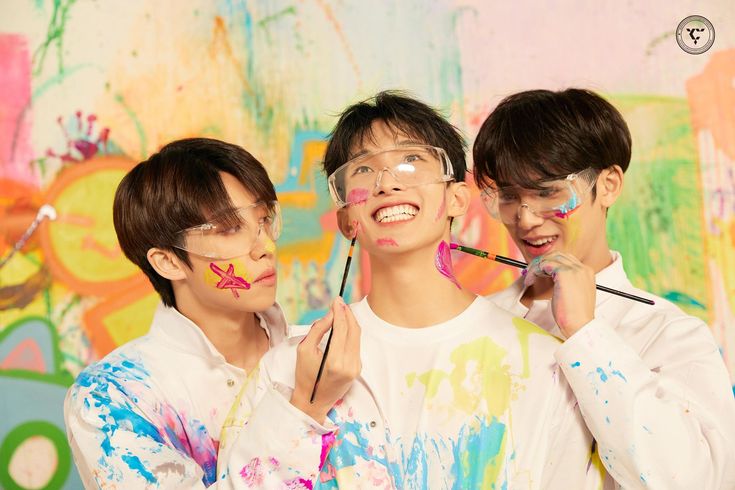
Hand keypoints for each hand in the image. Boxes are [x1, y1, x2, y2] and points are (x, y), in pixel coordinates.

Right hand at [290, 297, 361, 423]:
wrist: (313, 402)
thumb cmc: (305, 376)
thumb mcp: (304, 350)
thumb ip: (318, 329)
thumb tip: (331, 314)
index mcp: (335, 362)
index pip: (342, 329)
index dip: (340, 312)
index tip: (336, 300)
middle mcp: (349, 365)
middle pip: (353, 330)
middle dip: (347, 314)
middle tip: (339, 303)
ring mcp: (356, 368)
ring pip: (357, 337)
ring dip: (351, 322)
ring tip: (341, 311)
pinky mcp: (358, 369)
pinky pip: (356, 345)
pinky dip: (351, 333)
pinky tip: (344, 326)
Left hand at [524, 252, 595, 337]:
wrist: (579, 326)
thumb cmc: (572, 316)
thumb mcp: (569, 294)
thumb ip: (563, 282)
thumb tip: (546, 273)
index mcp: (586, 272)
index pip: (564, 259)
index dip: (547, 263)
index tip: (536, 272)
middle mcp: (582, 268)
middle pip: (557, 255)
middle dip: (541, 262)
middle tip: (529, 273)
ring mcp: (575, 270)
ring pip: (549, 258)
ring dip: (535, 266)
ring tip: (528, 278)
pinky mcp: (565, 273)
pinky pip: (544, 264)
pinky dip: (534, 270)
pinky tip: (530, 281)